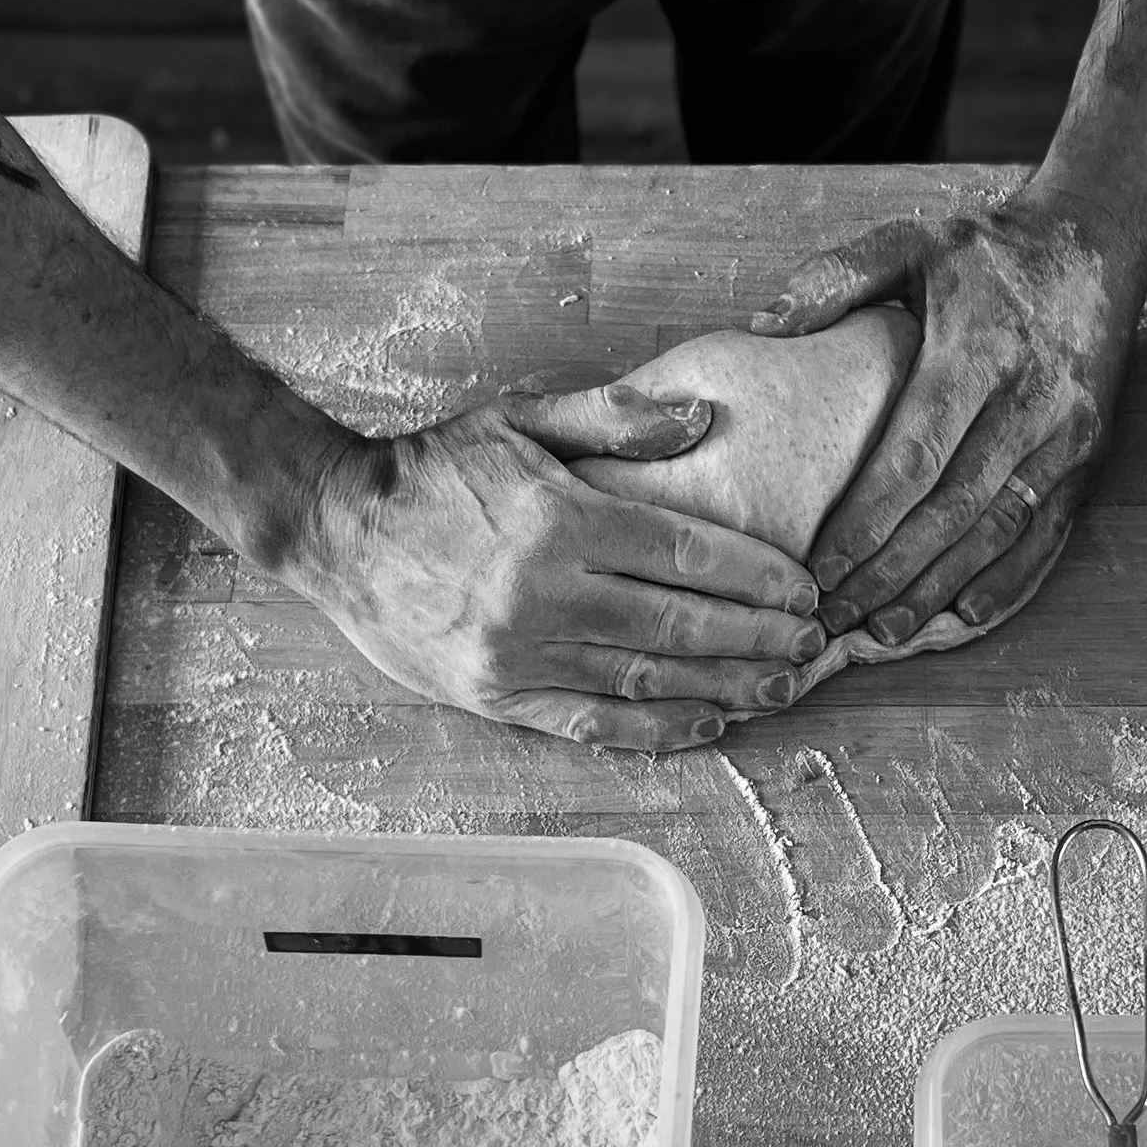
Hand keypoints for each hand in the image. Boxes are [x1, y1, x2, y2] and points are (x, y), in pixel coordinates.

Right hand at [275, 384, 827, 749]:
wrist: (331, 527)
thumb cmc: (435, 469)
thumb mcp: (520, 418)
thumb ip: (615, 417)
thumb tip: (701, 418)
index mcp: (563, 520)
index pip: (692, 555)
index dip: (761, 578)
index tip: (807, 591)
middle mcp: (548, 593)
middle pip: (684, 625)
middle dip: (762, 638)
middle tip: (814, 645)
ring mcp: (522, 652)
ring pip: (650, 680)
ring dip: (728, 686)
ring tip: (783, 687)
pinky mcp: (498, 695)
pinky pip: (596, 723)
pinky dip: (659, 729)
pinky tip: (711, 723)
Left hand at [749, 188, 1146, 643]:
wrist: (1098, 242)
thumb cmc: (990, 250)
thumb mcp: (912, 240)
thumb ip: (836, 277)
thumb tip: (761, 325)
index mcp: (980, 351)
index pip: (917, 455)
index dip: (868, 519)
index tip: (819, 565)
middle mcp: (1032, 402)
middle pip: (954, 509)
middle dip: (893, 571)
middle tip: (837, 616)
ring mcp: (1067, 437)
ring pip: (999, 531)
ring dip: (941, 587)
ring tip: (886, 630)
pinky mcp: (1088, 458)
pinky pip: (1047, 535)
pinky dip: (1008, 582)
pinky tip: (963, 615)